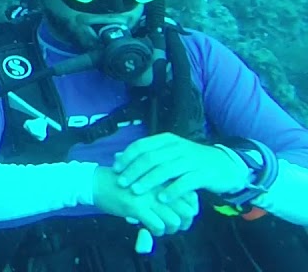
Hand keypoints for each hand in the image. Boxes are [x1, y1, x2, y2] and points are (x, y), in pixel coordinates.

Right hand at [92, 166, 198, 236]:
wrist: (95, 182)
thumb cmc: (119, 181)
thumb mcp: (143, 179)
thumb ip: (160, 187)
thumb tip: (176, 203)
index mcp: (161, 177)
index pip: (191, 196)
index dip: (191, 209)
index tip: (182, 215)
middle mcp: (158, 185)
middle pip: (187, 210)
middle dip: (184, 223)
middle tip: (175, 226)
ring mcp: (147, 196)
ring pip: (174, 220)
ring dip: (171, 230)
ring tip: (162, 229)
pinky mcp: (136, 206)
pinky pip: (157, 225)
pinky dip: (157, 232)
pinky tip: (150, 230)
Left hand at [112, 133, 250, 200]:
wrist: (225, 166)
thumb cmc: (190, 161)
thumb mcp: (169, 154)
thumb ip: (145, 155)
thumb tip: (116, 157)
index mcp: (167, 140)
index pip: (142, 145)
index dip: (127, 157)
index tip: (115, 170)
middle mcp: (178, 147)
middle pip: (151, 158)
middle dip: (134, 171)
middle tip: (122, 183)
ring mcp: (192, 160)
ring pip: (166, 169)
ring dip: (149, 181)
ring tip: (136, 191)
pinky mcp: (204, 174)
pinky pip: (185, 182)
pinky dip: (171, 190)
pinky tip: (161, 199)